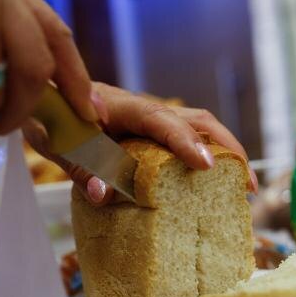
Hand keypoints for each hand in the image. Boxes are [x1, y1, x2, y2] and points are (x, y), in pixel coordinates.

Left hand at [24, 82, 256, 205]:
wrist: (49, 101)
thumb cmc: (55, 119)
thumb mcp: (61, 144)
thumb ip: (81, 167)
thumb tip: (105, 195)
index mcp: (123, 107)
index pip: (161, 121)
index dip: (186, 142)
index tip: (207, 166)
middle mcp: (145, 109)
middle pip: (196, 120)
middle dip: (227, 148)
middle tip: (246, 185)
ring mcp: (151, 118)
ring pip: (197, 127)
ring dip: (224, 151)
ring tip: (241, 187)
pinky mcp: (151, 131)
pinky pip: (185, 138)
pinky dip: (206, 155)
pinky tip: (212, 181)